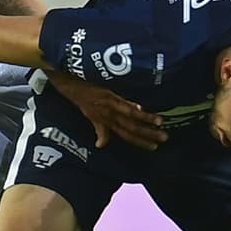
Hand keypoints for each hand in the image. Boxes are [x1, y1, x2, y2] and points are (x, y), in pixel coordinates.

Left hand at [48, 72, 165, 150]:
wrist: (66, 82)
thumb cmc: (78, 97)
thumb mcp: (89, 116)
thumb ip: (99, 129)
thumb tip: (101, 145)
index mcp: (105, 121)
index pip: (126, 135)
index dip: (140, 142)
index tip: (154, 147)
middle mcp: (108, 115)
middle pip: (131, 128)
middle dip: (148, 135)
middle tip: (164, 139)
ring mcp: (108, 105)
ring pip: (129, 116)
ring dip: (145, 121)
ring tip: (160, 124)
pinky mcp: (106, 94)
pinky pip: (120, 102)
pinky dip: (131, 107)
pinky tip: (140, 110)